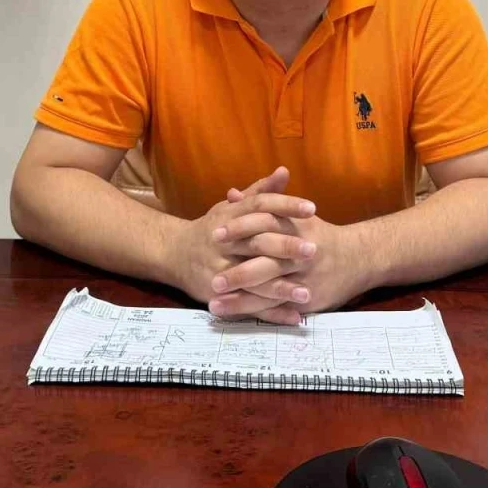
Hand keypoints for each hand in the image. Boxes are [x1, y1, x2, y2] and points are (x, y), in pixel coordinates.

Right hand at [173, 167, 318, 324]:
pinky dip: (272, 312)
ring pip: (253, 278)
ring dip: (281, 286)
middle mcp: (224, 242)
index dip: (285, 205)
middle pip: (257, 242)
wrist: (173, 254)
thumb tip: (285, 172)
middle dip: (285, 247)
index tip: (312, 208)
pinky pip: (248, 305)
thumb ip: (260, 191)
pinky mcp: (218, 294)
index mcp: (230, 216)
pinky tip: (294, 316)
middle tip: (314, 250)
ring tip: (308, 292)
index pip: (260, 206)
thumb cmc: (211, 229)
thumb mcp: (232, 207)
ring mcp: (219, 270)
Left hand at [209, 194, 372, 321]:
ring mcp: (305, 278)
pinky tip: (237, 316)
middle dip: (238, 272)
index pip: (264, 225)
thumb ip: (262, 204)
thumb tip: (231, 195)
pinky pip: (280, 307)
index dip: (239, 229)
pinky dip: (258, 312)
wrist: (359, 258)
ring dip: (241, 298)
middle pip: (266, 261)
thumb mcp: (294, 215)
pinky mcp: (309, 298)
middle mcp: (301, 253)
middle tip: (212, 278)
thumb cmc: (320, 235)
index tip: (214, 234)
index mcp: (295, 227)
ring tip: (215, 302)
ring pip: (270, 289)